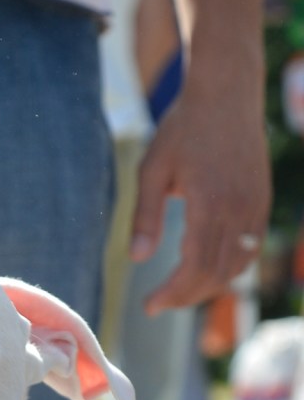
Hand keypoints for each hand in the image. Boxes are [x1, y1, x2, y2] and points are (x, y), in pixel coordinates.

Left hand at [131, 79, 270, 314]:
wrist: (226, 93)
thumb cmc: (182, 129)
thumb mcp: (152, 170)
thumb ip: (145, 216)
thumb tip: (137, 259)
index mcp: (210, 203)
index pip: (195, 266)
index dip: (172, 292)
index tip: (149, 306)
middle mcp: (239, 209)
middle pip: (217, 273)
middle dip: (186, 296)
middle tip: (157, 305)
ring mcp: (256, 205)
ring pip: (237, 265)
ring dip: (208, 286)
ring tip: (177, 293)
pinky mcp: (262, 201)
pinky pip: (250, 248)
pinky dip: (229, 268)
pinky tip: (206, 272)